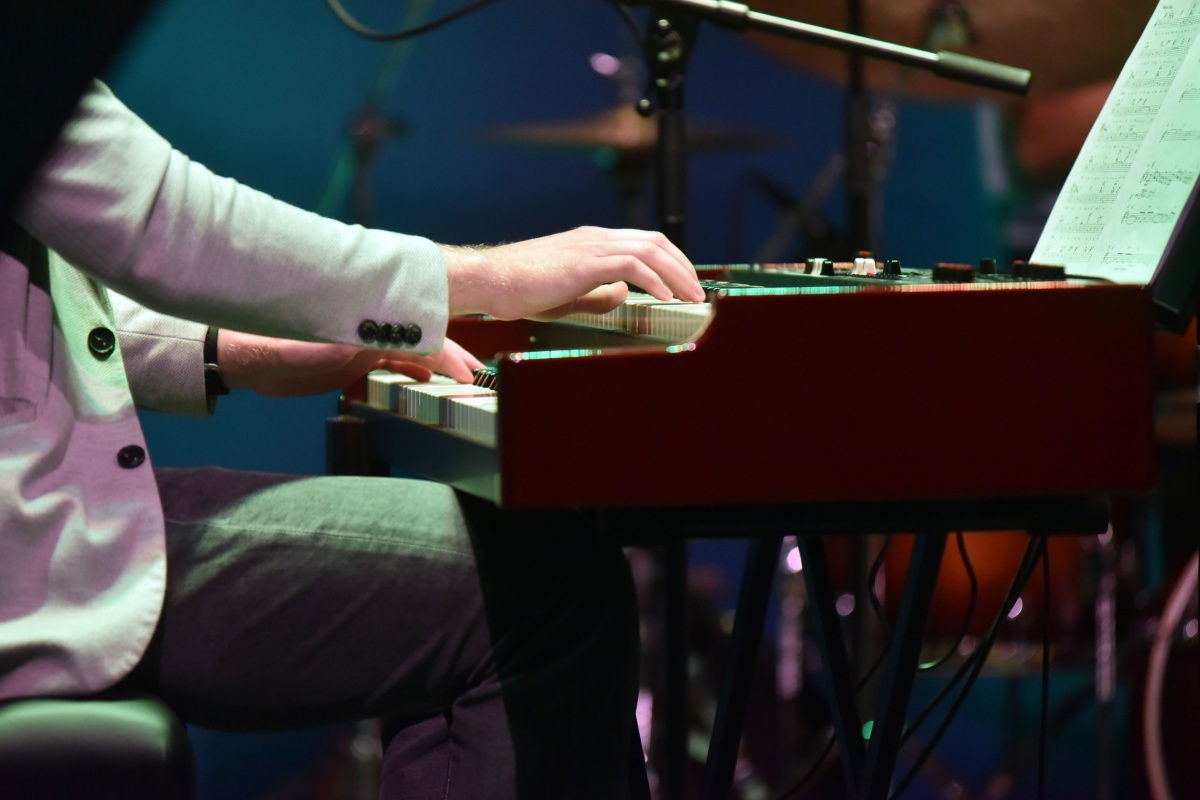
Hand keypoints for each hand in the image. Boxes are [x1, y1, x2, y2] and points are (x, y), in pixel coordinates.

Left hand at [218, 332, 483, 396]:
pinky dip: (411, 374)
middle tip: (474, 376)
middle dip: (451, 356)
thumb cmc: (279, 345)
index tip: (467, 373)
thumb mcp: (332, 349)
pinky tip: (424, 383)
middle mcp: (372, 329)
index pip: (422, 335)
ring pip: (410, 354)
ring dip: (435, 366)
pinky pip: (391, 366)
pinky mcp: (350, 362)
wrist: (243, 355)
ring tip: (459, 381)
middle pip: (422, 341)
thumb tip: (415, 350)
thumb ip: (373, 349)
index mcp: (371, 320)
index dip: (448, 354)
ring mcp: (362, 345)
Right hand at [441, 226, 703, 320]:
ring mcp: (590, 247)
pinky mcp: (583, 262)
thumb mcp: (569, 294)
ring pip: (648, 250)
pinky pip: (630, 265)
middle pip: (654, 242)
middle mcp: (595, 238)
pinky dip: (653, 280)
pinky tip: (665, 297)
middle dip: (683, 266)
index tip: (686, 283)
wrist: (489, 281)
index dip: (671, 261)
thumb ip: (598, 293)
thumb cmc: (519, 289)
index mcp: (592, 243)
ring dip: (676, 273)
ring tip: (691, 296)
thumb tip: (624, 294)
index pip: (643, 244)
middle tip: (698, 291)